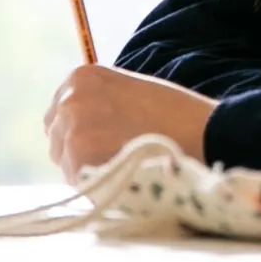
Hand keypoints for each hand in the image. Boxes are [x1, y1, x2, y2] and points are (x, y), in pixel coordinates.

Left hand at [43, 64, 217, 181]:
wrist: (203, 132)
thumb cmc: (175, 116)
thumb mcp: (131, 93)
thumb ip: (100, 104)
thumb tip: (78, 129)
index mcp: (83, 76)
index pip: (59, 113)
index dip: (81, 131)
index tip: (105, 140)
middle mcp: (71, 96)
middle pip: (57, 137)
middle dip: (80, 151)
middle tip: (115, 156)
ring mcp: (73, 124)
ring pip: (65, 161)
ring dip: (88, 169)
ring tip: (123, 166)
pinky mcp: (79, 152)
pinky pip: (76, 179)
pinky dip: (96, 184)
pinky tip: (123, 175)